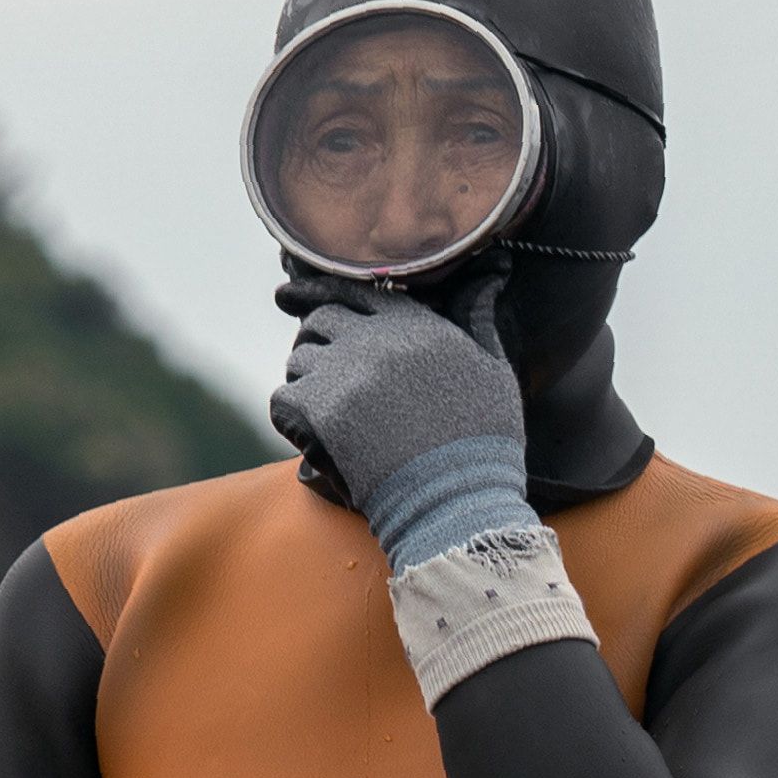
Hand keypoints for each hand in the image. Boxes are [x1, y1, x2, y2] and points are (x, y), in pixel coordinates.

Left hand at [269, 278, 529, 568]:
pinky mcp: (320, 412)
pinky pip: (283, 400)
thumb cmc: (484, 442)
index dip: (317, 293)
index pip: (352, 292)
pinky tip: (315, 436)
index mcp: (414, 325)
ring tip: (328, 413)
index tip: (287, 297)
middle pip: (319, 322)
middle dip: (317, 343)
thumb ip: (478, 318)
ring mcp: (343, 374)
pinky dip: (293, 418)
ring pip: (299, 362)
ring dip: (306, 382)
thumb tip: (491, 276)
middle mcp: (374, 340)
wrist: (459, 501)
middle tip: (324, 375)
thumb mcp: (494, 370)